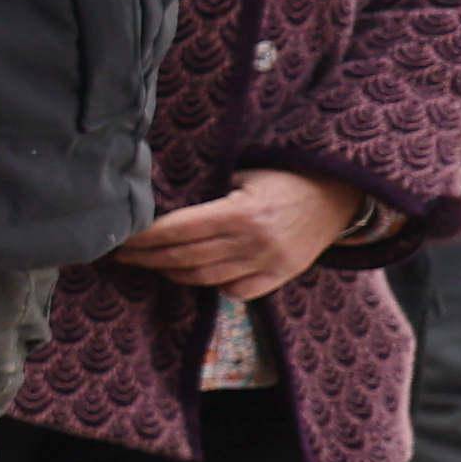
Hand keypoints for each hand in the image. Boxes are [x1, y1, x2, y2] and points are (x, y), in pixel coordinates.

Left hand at [111, 167, 369, 303]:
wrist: (341, 191)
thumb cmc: (286, 173)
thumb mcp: (245, 170)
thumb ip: (207, 189)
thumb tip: (156, 199)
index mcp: (242, 212)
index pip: (178, 230)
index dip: (144, 237)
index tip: (119, 236)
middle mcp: (255, 243)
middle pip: (185, 259)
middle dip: (147, 257)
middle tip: (121, 253)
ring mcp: (270, 264)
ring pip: (205, 279)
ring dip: (171, 272)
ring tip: (149, 262)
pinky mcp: (282, 276)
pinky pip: (235, 292)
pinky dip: (210, 285)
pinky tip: (193, 273)